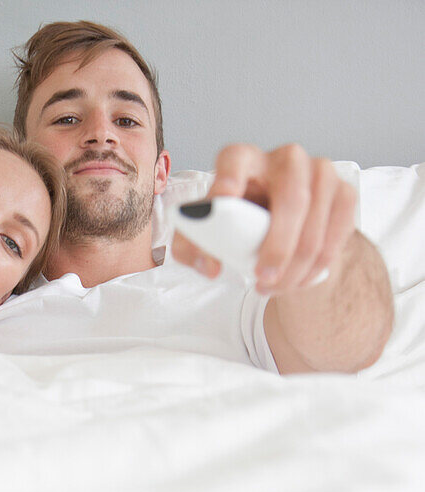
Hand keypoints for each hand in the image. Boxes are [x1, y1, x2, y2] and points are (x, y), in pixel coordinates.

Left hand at [171, 143, 356, 294]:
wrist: (286, 230)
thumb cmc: (241, 225)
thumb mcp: (210, 234)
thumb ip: (193, 247)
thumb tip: (207, 265)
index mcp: (244, 159)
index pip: (235, 158)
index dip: (229, 178)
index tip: (224, 199)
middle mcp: (286, 158)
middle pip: (290, 198)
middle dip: (278, 245)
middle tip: (262, 278)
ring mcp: (320, 171)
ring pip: (315, 222)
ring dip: (296, 265)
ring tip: (275, 287)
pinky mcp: (344, 192)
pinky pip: (338, 232)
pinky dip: (319, 263)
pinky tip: (300, 279)